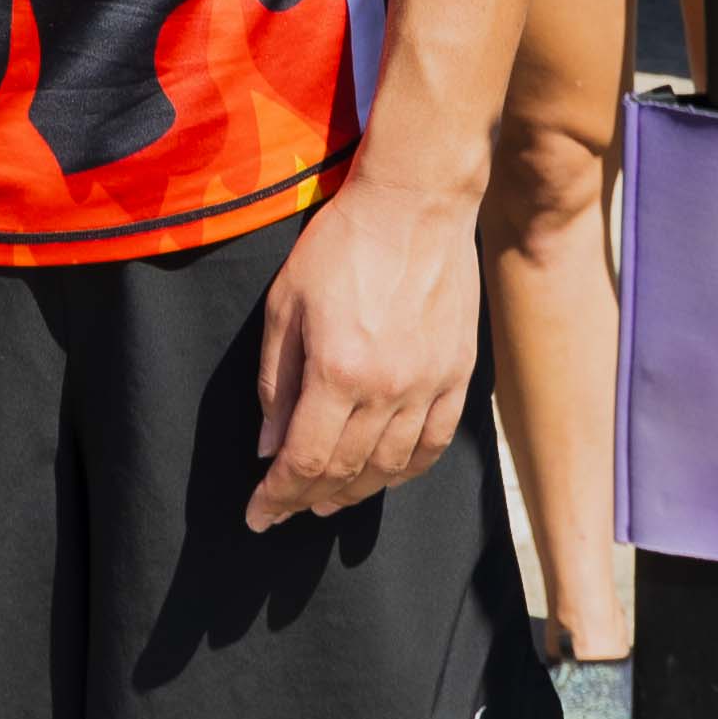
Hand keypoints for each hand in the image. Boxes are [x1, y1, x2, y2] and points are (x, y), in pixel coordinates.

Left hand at [247, 175, 482, 530]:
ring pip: (391, 466)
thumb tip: (269, 447)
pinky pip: (436, 442)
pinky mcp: (459, 374)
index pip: (304, 459)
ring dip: (356, 492)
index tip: (258, 516)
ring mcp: (429, 383)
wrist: (416, 201)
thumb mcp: (286, 304)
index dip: (278, 496)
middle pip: (346, 471)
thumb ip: (274, 382)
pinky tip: (386, 476)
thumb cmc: (342, 243)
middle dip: (309, 499)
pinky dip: (408, 470)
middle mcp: (387, 387)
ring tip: (328, 500)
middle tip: (287, 510)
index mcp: (336, 370)